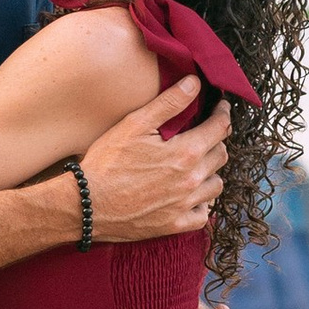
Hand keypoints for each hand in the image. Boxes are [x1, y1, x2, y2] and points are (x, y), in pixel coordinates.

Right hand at [83, 82, 229, 241]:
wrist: (85, 206)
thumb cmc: (106, 163)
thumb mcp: (134, 125)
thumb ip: (168, 103)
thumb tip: (195, 83)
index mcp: (185, 153)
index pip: (219, 127)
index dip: (223, 113)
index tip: (221, 107)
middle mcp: (191, 180)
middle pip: (221, 155)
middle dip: (217, 139)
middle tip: (206, 133)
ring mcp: (184, 205)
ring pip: (216, 185)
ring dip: (211, 171)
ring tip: (199, 164)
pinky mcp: (174, 224)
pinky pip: (203, 214)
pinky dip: (202, 203)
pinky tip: (191, 195)